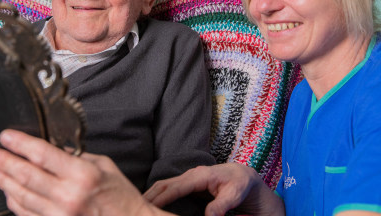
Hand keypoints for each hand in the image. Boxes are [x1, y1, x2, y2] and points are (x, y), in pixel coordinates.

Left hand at [0, 129, 168, 215]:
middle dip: (5, 162)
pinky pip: (27, 215)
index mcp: (83, 175)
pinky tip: (8, 192)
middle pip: (27, 175)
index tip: (6, 136)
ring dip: (4, 182)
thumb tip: (53, 149)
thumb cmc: (119, 196)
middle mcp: (69, 196)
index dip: (20, 144)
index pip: (43, 155)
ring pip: (22, 197)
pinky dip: (14, 203)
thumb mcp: (104, 166)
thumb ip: (77, 157)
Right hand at [144, 163, 284, 215]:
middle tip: (136, 206)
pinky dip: (158, 193)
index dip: (161, 198)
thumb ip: (220, 206)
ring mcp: (189, 177)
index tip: (148, 206)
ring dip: (151, 193)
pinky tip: (152, 201)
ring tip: (140, 204)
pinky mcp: (188, 182)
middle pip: (164, 184)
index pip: (176, 187)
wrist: (244, 176)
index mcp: (200, 176)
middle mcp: (191, 174)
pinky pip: (169, 187)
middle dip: (150, 194)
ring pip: (164, 184)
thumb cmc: (240, 184)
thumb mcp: (234, 196)